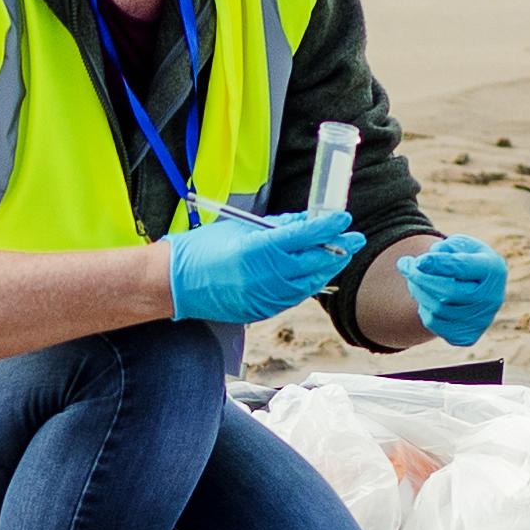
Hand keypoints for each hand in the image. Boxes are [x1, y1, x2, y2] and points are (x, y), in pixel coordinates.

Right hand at [166, 204, 361, 325]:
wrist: (175, 286)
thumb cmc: (202, 250)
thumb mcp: (239, 229)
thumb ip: (275, 226)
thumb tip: (305, 220)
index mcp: (259, 249)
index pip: (306, 236)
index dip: (329, 226)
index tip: (344, 219)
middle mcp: (267, 276)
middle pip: (315, 262)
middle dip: (338, 249)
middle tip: (354, 239)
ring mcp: (266, 297)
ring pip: (310, 283)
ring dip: (326, 268)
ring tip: (338, 255)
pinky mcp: (263, 311)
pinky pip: (295, 296)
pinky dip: (308, 283)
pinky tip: (315, 274)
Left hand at [396, 235, 506, 347]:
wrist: (479, 286)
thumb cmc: (466, 258)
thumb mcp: (460, 245)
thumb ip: (445, 249)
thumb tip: (424, 265)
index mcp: (493, 269)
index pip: (464, 268)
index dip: (439, 264)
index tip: (419, 261)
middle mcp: (492, 298)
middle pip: (450, 292)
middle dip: (421, 278)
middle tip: (404, 264)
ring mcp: (481, 320)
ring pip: (438, 310)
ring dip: (418, 291)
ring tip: (413, 276)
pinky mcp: (467, 335)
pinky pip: (435, 324)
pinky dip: (424, 308)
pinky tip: (426, 295)